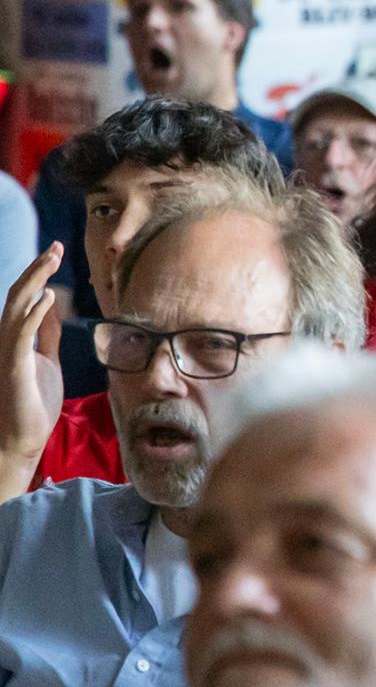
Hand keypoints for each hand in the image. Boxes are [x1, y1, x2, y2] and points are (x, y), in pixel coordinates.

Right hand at [1, 244, 66, 466]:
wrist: (23, 439)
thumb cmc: (33, 402)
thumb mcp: (46, 359)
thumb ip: (48, 335)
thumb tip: (53, 308)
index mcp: (15, 337)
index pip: (25, 297)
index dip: (38, 273)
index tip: (56, 250)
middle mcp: (7, 340)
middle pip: (18, 295)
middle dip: (36, 269)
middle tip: (56, 246)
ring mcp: (8, 353)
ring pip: (16, 308)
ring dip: (34, 281)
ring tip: (52, 259)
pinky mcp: (14, 368)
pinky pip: (22, 335)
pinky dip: (34, 314)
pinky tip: (48, 298)